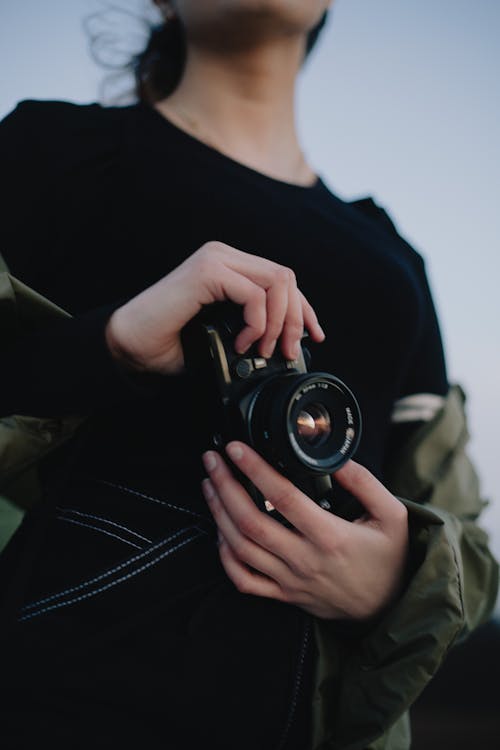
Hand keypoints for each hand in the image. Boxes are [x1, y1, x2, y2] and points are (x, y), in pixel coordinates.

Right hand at [105, 241, 324, 374]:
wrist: (132, 346)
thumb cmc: (172, 343)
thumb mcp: (225, 335)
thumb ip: (254, 328)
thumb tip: (289, 343)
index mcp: (231, 268)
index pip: (283, 279)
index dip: (304, 308)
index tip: (313, 336)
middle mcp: (225, 257)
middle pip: (286, 278)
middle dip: (296, 318)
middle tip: (288, 351)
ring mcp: (216, 260)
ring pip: (277, 282)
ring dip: (279, 322)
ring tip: (264, 349)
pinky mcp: (207, 271)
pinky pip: (254, 294)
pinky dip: (257, 323)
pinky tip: (243, 342)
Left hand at [201, 442, 408, 620]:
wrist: (391, 610)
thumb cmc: (390, 561)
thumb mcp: (392, 516)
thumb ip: (365, 484)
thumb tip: (336, 460)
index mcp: (330, 536)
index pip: (283, 497)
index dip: (255, 469)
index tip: (237, 449)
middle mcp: (304, 560)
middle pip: (250, 521)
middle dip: (225, 486)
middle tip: (212, 460)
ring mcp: (290, 581)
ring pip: (241, 548)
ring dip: (219, 513)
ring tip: (210, 484)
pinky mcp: (284, 595)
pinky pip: (244, 580)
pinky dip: (225, 557)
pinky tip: (220, 533)